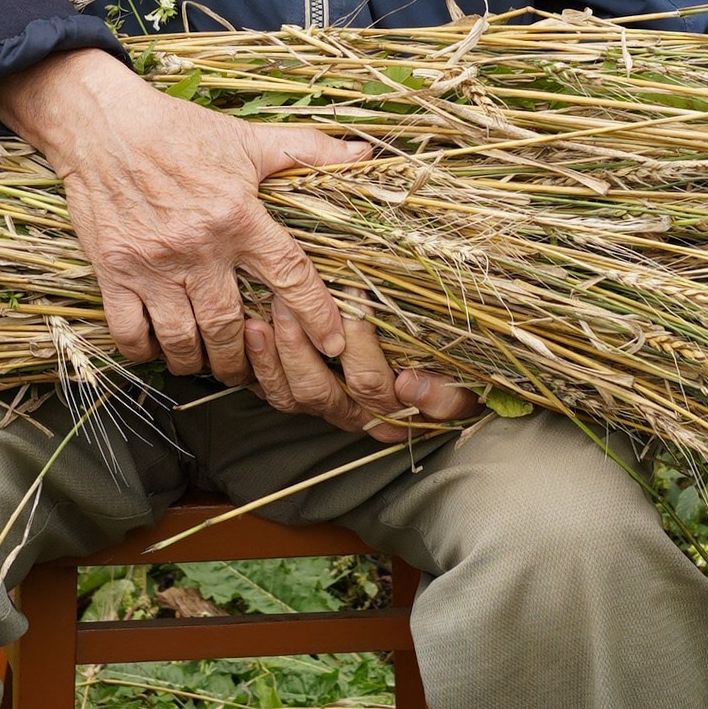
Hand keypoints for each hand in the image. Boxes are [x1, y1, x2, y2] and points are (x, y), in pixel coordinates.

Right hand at [0, 52, 473, 438]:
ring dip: (200, 362)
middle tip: (254, 365)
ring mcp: (152, 264)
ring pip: (183, 340)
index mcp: (237, 215)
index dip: (316, 313)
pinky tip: (161, 349)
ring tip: (211, 363)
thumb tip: (363, 156)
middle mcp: (198, 246)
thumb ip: (307, 151)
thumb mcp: (247, 139)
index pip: (288, 273)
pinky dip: (148, 352)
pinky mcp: (113, 272)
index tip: (334, 344)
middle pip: (230, 327)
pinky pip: (131, 333)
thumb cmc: (179, 131)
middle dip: (246, 358)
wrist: (103, 124)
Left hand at [244, 289, 480, 445]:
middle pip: (318, 390)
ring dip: (272, 354)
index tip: (352, 294)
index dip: (357, 342)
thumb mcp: (458, 387)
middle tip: (288, 302)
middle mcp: (354, 415)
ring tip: (261, 316)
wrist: (430, 372)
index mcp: (392, 413)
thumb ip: (441, 395)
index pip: (368, 383)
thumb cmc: (445, 371)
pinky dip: (256, 362)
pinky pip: (269, 390)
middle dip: (300, 345)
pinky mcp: (296, 393)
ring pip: (288, 393)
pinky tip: (249, 331)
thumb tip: (406, 385)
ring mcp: (322, 404)